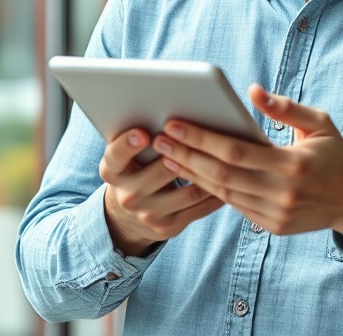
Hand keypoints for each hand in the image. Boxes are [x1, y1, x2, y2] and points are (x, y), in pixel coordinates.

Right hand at [99, 128, 223, 256]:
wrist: (128, 215)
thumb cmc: (135, 168)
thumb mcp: (126, 155)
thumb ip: (140, 137)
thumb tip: (172, 115)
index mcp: (112, 170)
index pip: (116, 156)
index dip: (128, 145)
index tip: (143, 133)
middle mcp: (127, 195)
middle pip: (160, 171)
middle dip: (184, 153)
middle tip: (205, 136)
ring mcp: (147, 214)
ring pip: (187, 192)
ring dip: (209, 174)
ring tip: (228, 157)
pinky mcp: (167, 228)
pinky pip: (199, 208)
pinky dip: (216, 194)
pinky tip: (230, 179)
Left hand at [151, 85, 342, 240]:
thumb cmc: (334, 155)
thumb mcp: (319, 122)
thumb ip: (285, 107)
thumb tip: (252, 90)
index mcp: (293, 164)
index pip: (236, 151)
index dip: (202, 138)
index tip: (176, 123)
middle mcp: (282, 193)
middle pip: (222, 174)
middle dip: (187, 155)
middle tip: (159, 138)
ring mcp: (276, 214)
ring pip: (224, 193)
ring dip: (192, 174)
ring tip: (168, 155)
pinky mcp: (272, 226)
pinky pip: (234, 206)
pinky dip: (211, 190)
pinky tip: (193, 174)